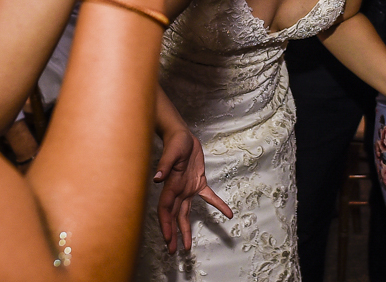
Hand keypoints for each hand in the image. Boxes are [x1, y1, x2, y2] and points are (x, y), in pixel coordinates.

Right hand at [154, 128, 232, 252]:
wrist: (182, 135)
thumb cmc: (175, 142)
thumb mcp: (171, 152)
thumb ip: (165, 166)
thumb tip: (157, 179)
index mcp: (171, 186)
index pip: (166, 210)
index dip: (166, 225)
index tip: (168, 239)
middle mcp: (177, 190)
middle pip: (174, 216)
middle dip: (173, 233)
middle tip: (174, 250)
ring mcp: (187, 188)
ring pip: (185, 212)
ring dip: (185, 228)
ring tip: (187, 246)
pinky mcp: (198, 182)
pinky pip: (208, 197)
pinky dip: (218, 205)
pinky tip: (228, 213)